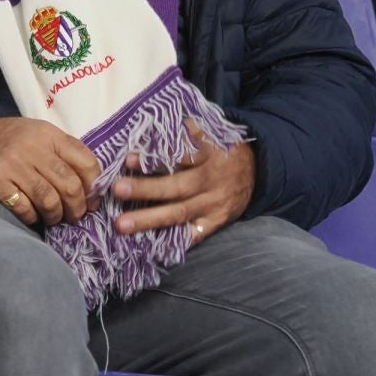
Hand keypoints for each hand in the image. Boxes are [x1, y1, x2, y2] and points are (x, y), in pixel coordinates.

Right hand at [0, 115, 100, 226]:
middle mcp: (32, 147)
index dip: (94, 186)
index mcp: (48, 134)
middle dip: (77, 207)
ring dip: (55, 216)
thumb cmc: (7, 140)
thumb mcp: (37, 134)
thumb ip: (63, 152)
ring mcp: (12, 164)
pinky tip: (31, 215)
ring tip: (53, 218)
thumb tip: (91, 186)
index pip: (86, 162)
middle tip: (74, 216)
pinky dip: (32, 217)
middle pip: (69, 185)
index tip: (91, 199)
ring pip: (49, 200)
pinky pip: (24, 208)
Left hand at [112, 120, 254, 244]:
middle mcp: (212, 180)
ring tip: (122, 224)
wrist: (257, 171)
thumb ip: (184, 131)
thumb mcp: (209, 133)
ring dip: (149, 219)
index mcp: (210, 152)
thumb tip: (147, 128)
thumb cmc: (220, 148)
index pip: (181, 154)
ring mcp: (214, 204)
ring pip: (179, 213)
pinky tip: (149, 246)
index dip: (156, 157)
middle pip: (176, 186)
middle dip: (145, 189)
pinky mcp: (216, 222)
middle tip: (118, 190)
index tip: (129, 159)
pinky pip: (193, 235)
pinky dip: (173, 241)